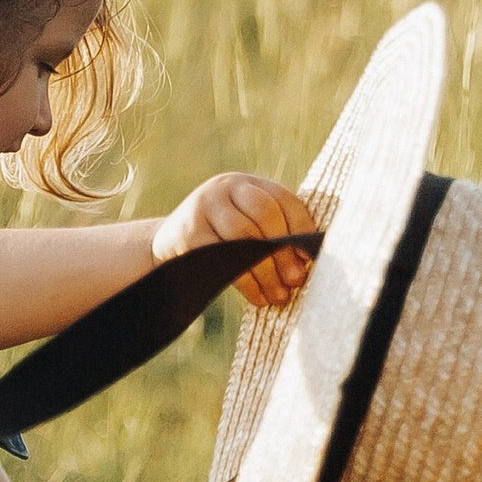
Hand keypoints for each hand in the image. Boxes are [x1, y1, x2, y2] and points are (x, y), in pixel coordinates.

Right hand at [150, 169, 318, 312]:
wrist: (169, 243)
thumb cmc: (222, 238)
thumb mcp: (247, 224)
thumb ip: (275, 234)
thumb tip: (307, 263)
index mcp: (247, 184)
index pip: (283, 199)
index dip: (302, 229)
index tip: (312, 258)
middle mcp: (224, 188)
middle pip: (264, 214)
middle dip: (284, 251)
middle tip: (296, 281)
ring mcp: (203, 207)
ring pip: (244, 236)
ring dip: (266, 270)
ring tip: (280, 296)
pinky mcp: (188, 233)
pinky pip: (223, 258)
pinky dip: (245, 281)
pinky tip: (258, 297)